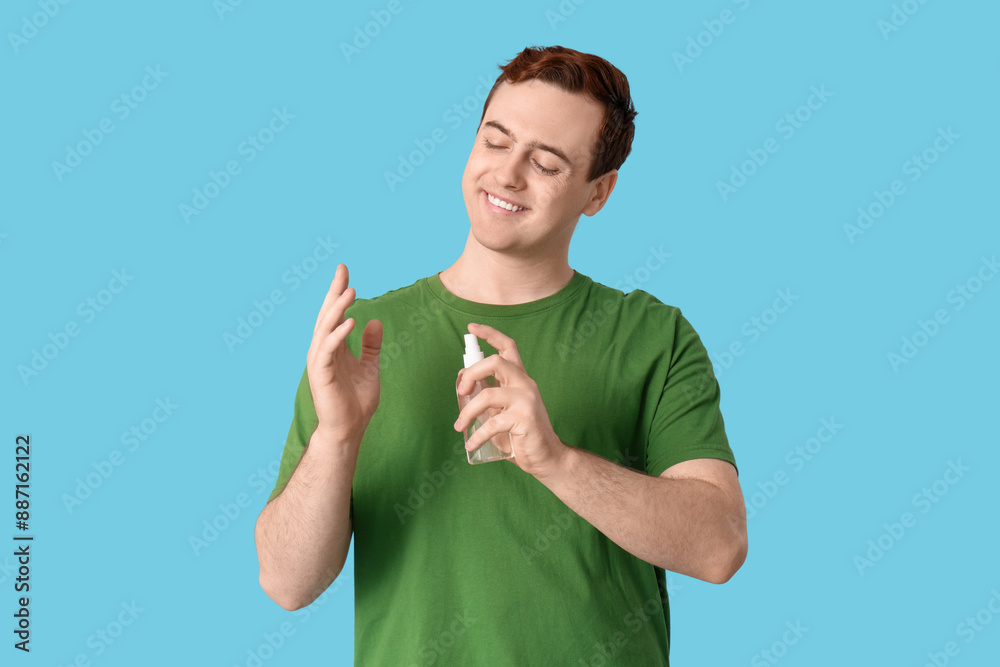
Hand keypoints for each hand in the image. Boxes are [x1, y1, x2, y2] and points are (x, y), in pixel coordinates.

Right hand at [306, 264, 382, 445]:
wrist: (349, 428)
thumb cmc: (357, 400)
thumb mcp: (369, 366)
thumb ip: (370, 345)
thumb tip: (373, 320)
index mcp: (334, 347)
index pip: (335, 314)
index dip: (339, 292)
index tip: (344, 271)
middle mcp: (323, 350)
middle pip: (327, 315)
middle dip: (334, 292)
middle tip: (342, 270)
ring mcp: (320, 362)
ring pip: (325, 328)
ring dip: (337, 309)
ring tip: (351, 292)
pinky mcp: (321, 374)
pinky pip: (329, 349)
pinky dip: (339, 334)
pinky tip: (351, 321)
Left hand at [454, 323, 567, 479]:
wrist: (547, 457)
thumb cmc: (521, 434)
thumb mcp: (502, 410)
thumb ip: (487, 395)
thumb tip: (463, 383)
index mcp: (521, 378)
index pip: (508, 347)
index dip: (489, 334)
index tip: (471, 328)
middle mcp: (526, 384)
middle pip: (496, 361)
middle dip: (472, 372)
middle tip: (461, 390)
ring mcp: (527, 400)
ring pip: (488, 394)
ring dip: (468, 411)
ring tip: (459, 426)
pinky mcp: (524, 419)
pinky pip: (492, 424)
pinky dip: (477, 435)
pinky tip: (471, 444)